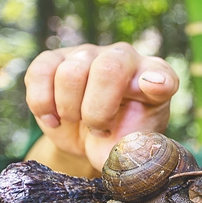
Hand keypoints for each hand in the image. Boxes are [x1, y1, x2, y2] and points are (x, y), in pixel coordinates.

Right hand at [24, 43, 178, 172]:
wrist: (90, 137)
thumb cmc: (120, 137)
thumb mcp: (134, 147)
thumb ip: (135, 148)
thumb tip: (125, 147)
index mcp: (155, 78)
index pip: (161, 75)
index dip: (158, 81)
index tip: (153, 90)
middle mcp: (124, 58)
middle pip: (108, 68)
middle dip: (97, 110)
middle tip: (98, 129)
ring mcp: (89, 54)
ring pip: (71, 72)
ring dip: (69, 108)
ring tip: (76, 121)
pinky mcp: (55, 59)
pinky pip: (40, 73)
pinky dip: (42, 103)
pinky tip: (54, 118)